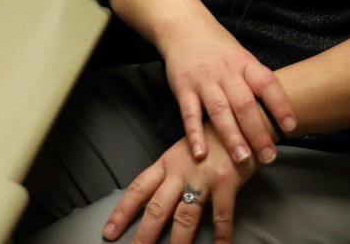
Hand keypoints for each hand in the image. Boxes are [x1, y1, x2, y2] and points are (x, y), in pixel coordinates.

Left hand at [103, 131, 254, 243]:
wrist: (240, 117)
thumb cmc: (212, 137)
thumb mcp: (184, 150)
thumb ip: (169, 172)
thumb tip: (152, 198)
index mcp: (166, 163)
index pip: (138, 190)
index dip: (122, 212)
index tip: (109, 231)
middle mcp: (180, 171)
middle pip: (157, 208)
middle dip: (144, 235)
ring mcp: (203, 177)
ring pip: (185, 216)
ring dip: (178, 242)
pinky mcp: (226, 181)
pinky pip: (221, 215)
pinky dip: (221, 235)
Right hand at [156, 17, 296, 167]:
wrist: (184, 28)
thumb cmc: (219, 48)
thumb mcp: (242, 57)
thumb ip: (255, 82)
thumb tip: (279, 112)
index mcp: (245, 63)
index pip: (267, 83)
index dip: (280, 104)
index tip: (291, 126)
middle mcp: (226, 72)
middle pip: (244, 104)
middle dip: (258, 132)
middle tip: (269, 156)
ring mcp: (204, 81)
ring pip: (219, 111)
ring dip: (232, 137)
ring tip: (242, 159)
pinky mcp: (183, 89)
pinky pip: (190, 114)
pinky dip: (195, 135)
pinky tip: (201, 153)